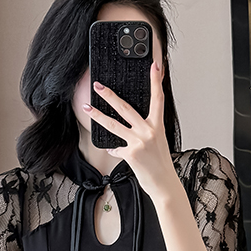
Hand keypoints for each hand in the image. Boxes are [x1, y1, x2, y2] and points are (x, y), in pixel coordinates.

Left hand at [82, 62, 176, 199]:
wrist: (163, 184)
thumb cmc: (161, 164)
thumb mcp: (158, 141)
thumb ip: (145, 130)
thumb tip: (130, 126)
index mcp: (157, 125)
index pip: (157, 98)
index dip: (156, 81)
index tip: (154, 66)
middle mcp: (149, 131)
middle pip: (125, 108)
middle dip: (110, 95)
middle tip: (99, 86)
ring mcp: (139, 142)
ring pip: (113, 125)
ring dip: (97, 115)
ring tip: (87, 107)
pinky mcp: (130, 153)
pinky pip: (116, 147)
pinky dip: (114, 149)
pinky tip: (114, 150)